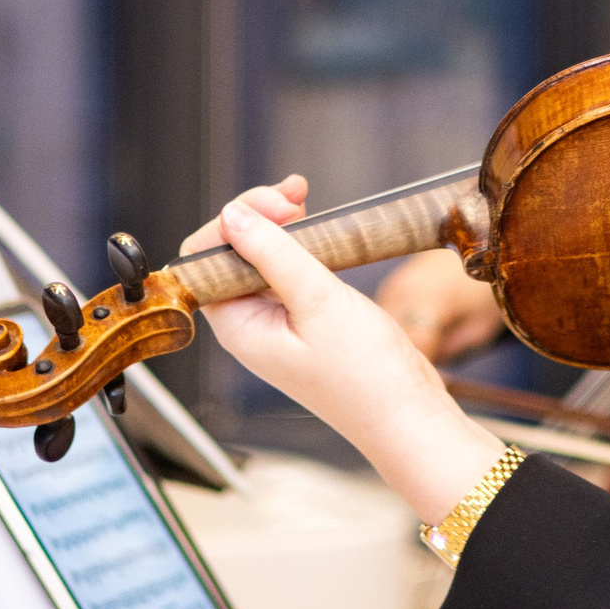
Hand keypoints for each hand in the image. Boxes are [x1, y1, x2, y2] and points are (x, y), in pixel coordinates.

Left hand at [187, 177, 507, 523]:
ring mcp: (276, 321)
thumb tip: (234, 216)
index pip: (203, 258)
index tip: (275, 206)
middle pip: (229, 252)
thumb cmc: (364, 374)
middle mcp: (249, 323)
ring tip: (305, 199)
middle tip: (296, 195)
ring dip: (279, 223)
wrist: (406, 412)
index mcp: (237, 326)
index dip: (232, 223)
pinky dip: (299, 243)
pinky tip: (318, 228)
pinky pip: (287, 270)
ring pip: (260, 257)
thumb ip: (274, 254)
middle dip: (256, 215)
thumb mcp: (318, 301)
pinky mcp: (304, 317)